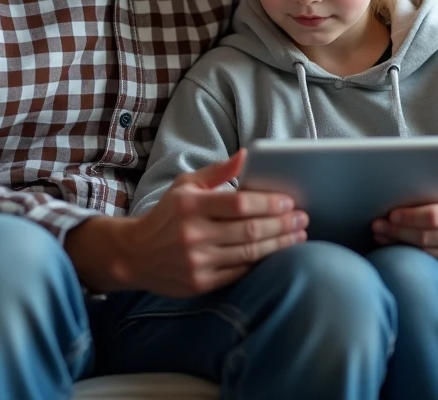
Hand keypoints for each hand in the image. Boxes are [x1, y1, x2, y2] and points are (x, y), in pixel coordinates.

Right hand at [67, 150, 307, 296]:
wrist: (135, 255)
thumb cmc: (167, 215)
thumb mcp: (185, 186)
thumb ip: (217, 171)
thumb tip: (247, 155)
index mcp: (191, 206)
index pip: (239, 204)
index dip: (268, 203)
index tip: (289, 201)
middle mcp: (194, 235)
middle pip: (250, 230)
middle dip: (282, 224)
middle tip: (302, 219)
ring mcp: (197, 261)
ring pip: (249, 253)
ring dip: (279, 244)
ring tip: (298, 235)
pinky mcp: (201, 283)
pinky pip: (240, 273)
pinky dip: (261, 263)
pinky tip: (277, 254)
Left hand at [372, 154, 437, 280]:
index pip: (434, 217)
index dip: (410, 216)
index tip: (392, 212)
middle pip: (424, 237)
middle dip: (397, 230)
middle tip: (377, 223)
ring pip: (425, 254)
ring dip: (399, 245)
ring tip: (381, 234)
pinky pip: (434, 268)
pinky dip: (414, 259)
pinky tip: (397, 249)